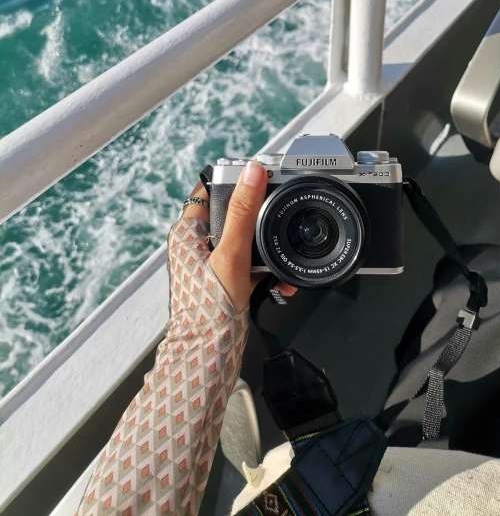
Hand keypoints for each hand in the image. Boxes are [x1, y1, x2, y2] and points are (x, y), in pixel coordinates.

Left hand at [183, 161, 296, 311]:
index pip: (207, 190)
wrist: (208, 357)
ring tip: (281, 261)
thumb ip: (244, 211)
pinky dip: (266, 272)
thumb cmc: (208, 310)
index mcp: (187, 232)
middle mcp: (197, 245)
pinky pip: (250, 266)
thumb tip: (253, 172)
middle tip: (279, 219)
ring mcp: (212, 264)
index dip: (233, 181)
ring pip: (244, 241)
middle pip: (232, 215)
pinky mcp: (226, 282)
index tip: (259, 178)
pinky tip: (281, 282)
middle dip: (259, 220)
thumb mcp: (231, 253)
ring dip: (266, 249)